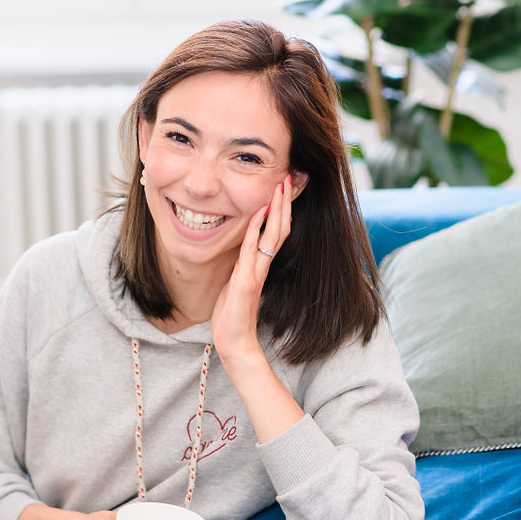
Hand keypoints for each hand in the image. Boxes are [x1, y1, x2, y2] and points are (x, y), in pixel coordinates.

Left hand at [211, 173, 291, 368]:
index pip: (276, 232)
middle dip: (285, 202)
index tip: (283, 187)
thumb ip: (240, 266)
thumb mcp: (234, 283)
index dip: (281, 210)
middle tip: (288, 177)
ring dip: (277, 209)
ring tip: (280, 186)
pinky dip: (255, 230)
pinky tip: (258, 213)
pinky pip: (252, 251)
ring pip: (273, 235)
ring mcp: (256, 273)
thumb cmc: (232, 315)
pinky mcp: (246, 282)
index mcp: (260, 265)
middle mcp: (262, 266)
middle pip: (281, 227)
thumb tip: (239, 251)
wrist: (234, 343)